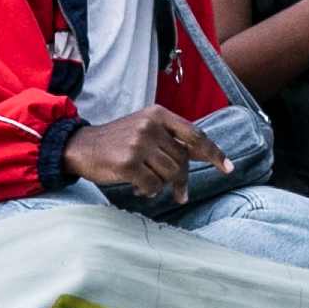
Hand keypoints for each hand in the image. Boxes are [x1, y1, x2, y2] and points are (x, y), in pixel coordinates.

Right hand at [65, 106, 225, 206]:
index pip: (195, 135)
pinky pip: (152, 185)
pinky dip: (148, 191)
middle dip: (182, 179)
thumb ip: (171, 139)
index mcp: (158, 114)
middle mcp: (150, 126)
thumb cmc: (117, 141)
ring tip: (149, 184)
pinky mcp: (127, 163)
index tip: (228, 168)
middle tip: (180, 193)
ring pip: (169, 174)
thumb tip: (201, 156)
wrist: (80, 147)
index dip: (214, 153)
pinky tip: (137, 187)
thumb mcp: (145, 129)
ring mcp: (138, 144)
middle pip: (182, 159)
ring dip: (163, 186)